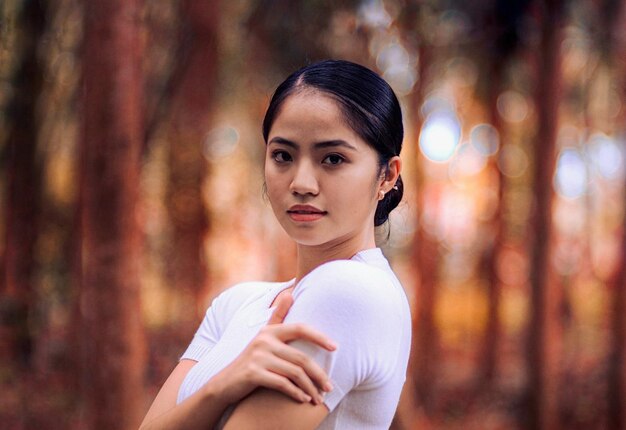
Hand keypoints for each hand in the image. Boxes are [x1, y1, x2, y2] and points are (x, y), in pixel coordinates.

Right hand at [211, 291, 335, 405]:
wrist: (225, 382)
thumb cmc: (251, 360)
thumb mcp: (263, 336)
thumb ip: (277, 317)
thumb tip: (290, 293)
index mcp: (270, 331)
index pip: (299, 328)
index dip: (319, 336)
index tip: (335, 347)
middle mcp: (264, 341)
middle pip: (301, 358)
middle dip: (318, 375)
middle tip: (329, 387)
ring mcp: (258, 357)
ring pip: (294, 373)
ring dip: (310, 388)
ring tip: (318, 398)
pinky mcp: (253, 374)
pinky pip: (282, 384)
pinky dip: (296, 394)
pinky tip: (303, 400)